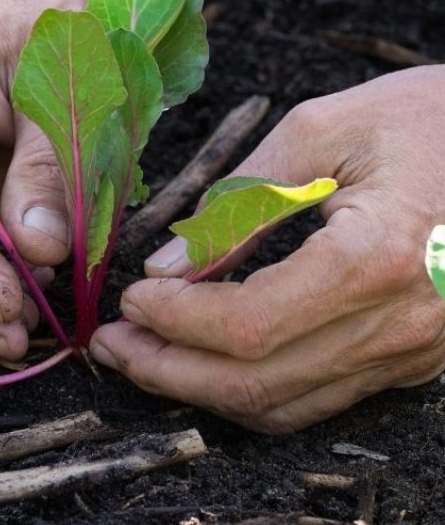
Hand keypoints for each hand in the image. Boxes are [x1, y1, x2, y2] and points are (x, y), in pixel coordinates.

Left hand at [91, 66, 444, 431]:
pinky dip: (251, 389)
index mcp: (373, 259)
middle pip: (256, 382)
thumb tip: (170, 264)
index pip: (248, 324)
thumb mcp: (324, 130)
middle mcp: (396, 325)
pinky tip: (209, 362)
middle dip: (168, 370)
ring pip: (283, 405)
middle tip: (111, 346)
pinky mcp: (410, 360)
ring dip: (201, 388)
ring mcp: (409, 353)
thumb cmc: (429, 119)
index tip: (129, 297)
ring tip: (144, 358)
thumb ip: (241, 200)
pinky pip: (316, 398)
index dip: (175, 320)